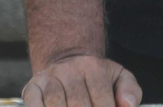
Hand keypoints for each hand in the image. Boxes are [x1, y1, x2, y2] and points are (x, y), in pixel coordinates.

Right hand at [22, 54, 140, 106]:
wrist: (68, 61)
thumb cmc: (97, 78)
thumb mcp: (118, 78)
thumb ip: (130, 91)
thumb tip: (128, 106)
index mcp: (94, 68)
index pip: (102, 100)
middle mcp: (70, 70)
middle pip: (78, 104)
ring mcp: (49, 78)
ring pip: (55, 104)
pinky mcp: (32, 87)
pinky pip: (33, 103)